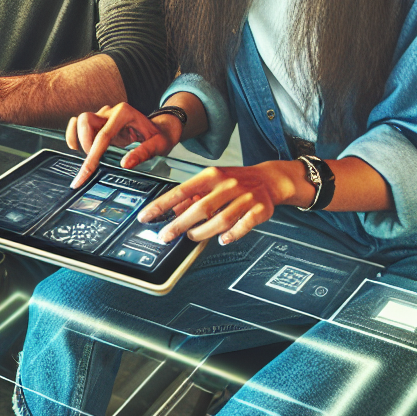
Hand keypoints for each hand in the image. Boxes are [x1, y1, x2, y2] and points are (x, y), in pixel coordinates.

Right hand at [66, 102, 181, 188]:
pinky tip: (78, 148)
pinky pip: (78, 124)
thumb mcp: (159, 145)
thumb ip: (143, 153)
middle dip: (85, 144)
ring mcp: (103, 115)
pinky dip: (74, 135)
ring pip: (79, 121)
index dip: (92, 157)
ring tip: (87, 157)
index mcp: (124, 113)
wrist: (161, 128)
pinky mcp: (99, 122)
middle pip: (85, 121)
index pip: (103, 136)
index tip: (84, 176)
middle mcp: (111, 111)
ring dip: (78, 140)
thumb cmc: (160, 136)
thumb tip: (125, 164)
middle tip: (96, 163)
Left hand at [138, 161, 306, 245]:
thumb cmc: (236, 181)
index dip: (162, 204)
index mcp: (212, 175)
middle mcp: (228, 184)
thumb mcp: (212, 181)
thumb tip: (173, 211)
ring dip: (203, 232)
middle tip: (165, 235)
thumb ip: (194, 195)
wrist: (269, 179)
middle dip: (179, 224)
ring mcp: (245, 197)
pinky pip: (244, 225)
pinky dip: (232, 235)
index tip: (146, 216)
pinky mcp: (260, 209)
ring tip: (192, 236)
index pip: (182, 190)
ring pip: (221, 220)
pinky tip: (222, 240)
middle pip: (200, 208)